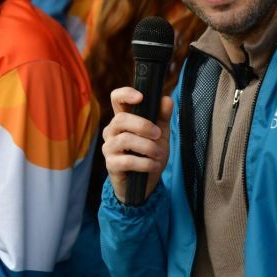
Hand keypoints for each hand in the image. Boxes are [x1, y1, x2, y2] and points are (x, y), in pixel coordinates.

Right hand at [101, 87, 172, 202]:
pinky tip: (154, 166)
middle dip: (143, 125)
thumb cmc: (150, 154)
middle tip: (158, 134)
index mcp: (123, 118)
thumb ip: (163, 117)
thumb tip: (167, 99)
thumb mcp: (161, 134)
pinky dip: (145, 163)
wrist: (146, 183)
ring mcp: (109, 147)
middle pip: (121, 119)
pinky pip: (127, 161)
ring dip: (147, 147)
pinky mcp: (111, 164)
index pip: (116, 98)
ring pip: (125, 140)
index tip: (140, 97)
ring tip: (159, 154)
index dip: (126, 94)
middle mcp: (112, 130)